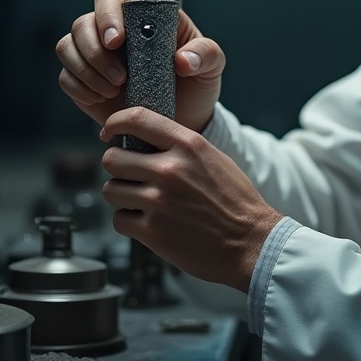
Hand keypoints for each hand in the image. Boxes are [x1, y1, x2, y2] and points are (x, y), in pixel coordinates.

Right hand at [56, 0, 224, 132]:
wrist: (181, 120)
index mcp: (153, 16)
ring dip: (89, 61)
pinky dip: (81, 85)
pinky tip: (102, 97)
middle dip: (99, 30)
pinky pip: (66, 74)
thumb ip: (206, 55)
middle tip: (114, 50)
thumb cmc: (195, 85)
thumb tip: (183, 60)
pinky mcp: (83, 77)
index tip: (128, 28)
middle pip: (95, 9)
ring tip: (116, 85)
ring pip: (72, 39)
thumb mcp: (212, 67)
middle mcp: (122, 27)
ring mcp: (98, 51)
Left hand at [99, 107, 282, 292]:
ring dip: (122, 196)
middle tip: (131, 175)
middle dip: (118, 167)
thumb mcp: (214, 158)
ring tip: (143, 201)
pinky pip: (118, 220)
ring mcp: (158, 201)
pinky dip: (128, 222)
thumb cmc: (236, 201)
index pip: (136, 119)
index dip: (114, 123)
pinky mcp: (152, 231)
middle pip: (112, 158)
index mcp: (189, 145)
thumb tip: (146, 141)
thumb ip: (181, 147)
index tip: (109, 132)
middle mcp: (170, 169)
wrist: (251, 241)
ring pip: (111, 190)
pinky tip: (148, 221)